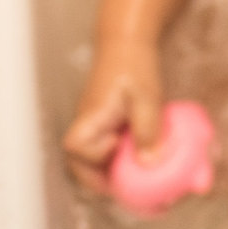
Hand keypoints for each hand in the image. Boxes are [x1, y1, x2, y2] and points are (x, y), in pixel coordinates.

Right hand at [62, 40, 164, 193]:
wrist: (128, 43)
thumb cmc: (134, 66)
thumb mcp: (147, 97)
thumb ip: (148, 130)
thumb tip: (150, 163)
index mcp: (89, 119)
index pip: (77, 150)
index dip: (97, 158)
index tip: (120, 150)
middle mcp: (85, 125)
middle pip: (79, 163)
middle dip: (101, 179)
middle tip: (130, 184)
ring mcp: (92, 126)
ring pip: (92, 158)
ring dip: (111, 169)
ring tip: (137, 173)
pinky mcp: (103, 124)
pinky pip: (104, 147)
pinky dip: (119, 156)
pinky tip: (140, 152)